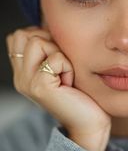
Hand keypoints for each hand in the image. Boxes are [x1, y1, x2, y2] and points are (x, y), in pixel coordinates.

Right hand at [6, 26, 111, 150]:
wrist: (88, 123)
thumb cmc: (79, 93)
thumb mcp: (59, 68)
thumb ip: (48, 51)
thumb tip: (49, 27)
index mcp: (23, 71)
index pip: (17, 36)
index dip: (39, 36)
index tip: (56, 54)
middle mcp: (20, 77)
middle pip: (24, 34)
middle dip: (49, 42)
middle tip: (61, 65)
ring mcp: (27, 82)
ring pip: (37, 41)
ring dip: (59, 54)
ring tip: (65, 74)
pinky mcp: (40, 87)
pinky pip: (56, 58)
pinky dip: (68, 66)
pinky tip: (70, 82)